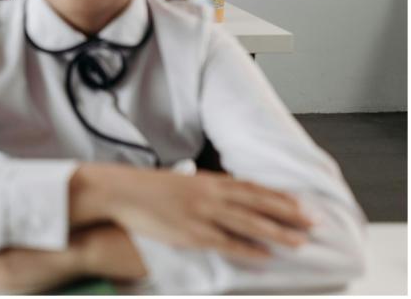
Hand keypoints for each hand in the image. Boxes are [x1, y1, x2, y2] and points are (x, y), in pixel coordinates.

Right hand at [71, 165, 312, 259]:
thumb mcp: (183, 182)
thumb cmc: (149, 188)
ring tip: (300, 242)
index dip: (280, 197)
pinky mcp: (191, 233)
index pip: (253, 188)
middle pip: (258, 204)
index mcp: (209, 181)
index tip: (303, 204)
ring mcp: (202, 214)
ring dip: (276, 233)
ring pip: (248, 224)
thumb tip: (227, 195)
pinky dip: (247, 250)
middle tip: (315, 222)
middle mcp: (211, 194)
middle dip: (288, 214)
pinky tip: (265, 256)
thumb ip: (206, 188)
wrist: (121, 192)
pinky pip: (226, 243)